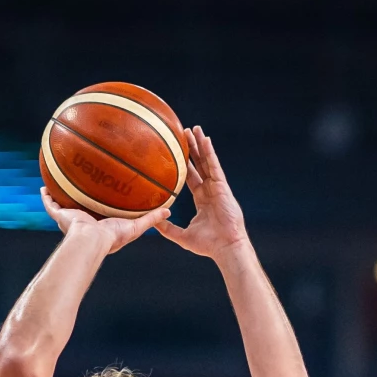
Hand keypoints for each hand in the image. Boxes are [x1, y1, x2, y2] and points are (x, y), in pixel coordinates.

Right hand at [40, 188, 169, 254]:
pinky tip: (43, 185)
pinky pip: (50, 204)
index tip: (104, 196)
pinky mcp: (60, 216)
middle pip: (80, 208)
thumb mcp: (135, 227)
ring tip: (60, 181)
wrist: (91, 241)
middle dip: (80, 199)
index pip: (100, 214)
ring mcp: (70, 219)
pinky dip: (46, 196)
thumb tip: (169, 210)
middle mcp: (83, 222)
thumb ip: (150, 219)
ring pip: (64, 204)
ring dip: (61, 195)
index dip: (101, 206)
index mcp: (98, 225)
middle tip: (82, 186)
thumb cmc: (112, 238)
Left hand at [155, 126, 248, 260]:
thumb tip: (152, 223)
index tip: (179, 153)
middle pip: (199, 165)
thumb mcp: (181, 235)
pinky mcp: (222, 187)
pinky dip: (210, 153)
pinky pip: (214, 166)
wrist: (225, 247)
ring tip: (194, 129)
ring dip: (200, 145)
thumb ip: (167, 228)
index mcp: (202, 199)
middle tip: (184, 133)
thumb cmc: (207, 244)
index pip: (192, 177)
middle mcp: (209, 190)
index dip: (186, 164)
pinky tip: (205, 140)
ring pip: (207, 161)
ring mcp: (217, 187)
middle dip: (192, 149)